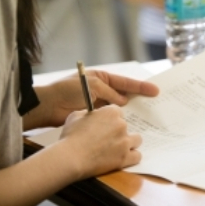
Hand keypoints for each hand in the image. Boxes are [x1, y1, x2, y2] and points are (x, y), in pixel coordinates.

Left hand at [27, 71, 159, 127]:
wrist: (49, 106)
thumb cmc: (68, 91)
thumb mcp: (93, 87)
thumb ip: (110, 93)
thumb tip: (124, 103)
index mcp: (102, 78)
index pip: (125, 82)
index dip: (141, 87)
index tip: (155, 91)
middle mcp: (103, 91)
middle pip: (125, 95)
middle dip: (139, 99)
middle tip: (155, 104)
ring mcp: (99, 104)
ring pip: (119, 109)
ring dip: (130, 113)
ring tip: (145, 118)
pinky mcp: (95, 117)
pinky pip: (110, 119)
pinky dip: (118, 122)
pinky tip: (127, 127)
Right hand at [58, 106, 141, 177]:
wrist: (71, 157)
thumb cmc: (71, 136)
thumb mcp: (76, 116)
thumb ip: (88, 113)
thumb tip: (90, 115)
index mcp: (111, 112)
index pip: (118, 112)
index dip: (112, 119)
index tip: (107, 125)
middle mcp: (121, 125)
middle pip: (127, 126)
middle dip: (119, 131)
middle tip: (108, 139)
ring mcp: (124, 142)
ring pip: (136, 139)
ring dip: (129, 143)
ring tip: (119, 148)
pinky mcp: (125, 158)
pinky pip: (137, 156)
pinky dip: (131, 157)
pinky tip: (124, 158)